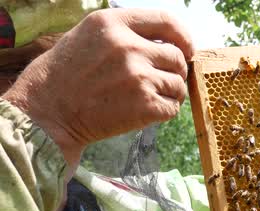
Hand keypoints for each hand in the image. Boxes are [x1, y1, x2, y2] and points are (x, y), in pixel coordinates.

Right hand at [2, 9, 192, 164]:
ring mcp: (138, 77)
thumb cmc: (64, 75)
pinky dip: (166, 111)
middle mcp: (128, 46)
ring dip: (171, 93)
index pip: (166, 20)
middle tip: (161, 81)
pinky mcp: (144, 106)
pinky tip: (147, 112)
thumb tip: (167, 41)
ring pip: (178, 84)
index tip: (187, 49)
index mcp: (113, 24)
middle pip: (177, 56)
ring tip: (150, 98)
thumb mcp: (89, 36)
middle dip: (175, 70)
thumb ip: (126, 33)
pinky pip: (173, 107)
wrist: (46, 113)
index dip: (183, 36)